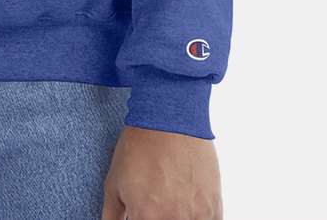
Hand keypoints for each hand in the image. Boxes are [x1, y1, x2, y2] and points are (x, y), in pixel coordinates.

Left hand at [100, 125, 222, 219]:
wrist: (169, 117)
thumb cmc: (140, 146)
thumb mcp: (114, 182)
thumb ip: (112, 216)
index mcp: (147, 217)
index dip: (138, 219)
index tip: (139, 214)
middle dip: (155, 216)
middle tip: (155, 202)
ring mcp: (198, 216)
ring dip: (176, 216)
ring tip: (169, 198)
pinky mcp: (214, 208)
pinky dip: (196, 218)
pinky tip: (185, 205)